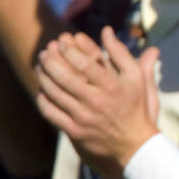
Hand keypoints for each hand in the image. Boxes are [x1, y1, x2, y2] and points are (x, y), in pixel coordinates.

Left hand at [35, 27, 160, 178]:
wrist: (135, 147)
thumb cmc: (137, 110)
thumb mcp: (138, 80)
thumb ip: (123, 54)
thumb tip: (107, 30)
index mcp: (114, 86)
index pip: (85, 63)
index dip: (69, 50)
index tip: (60, 42)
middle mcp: (98, 101)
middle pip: (66, 76)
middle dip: (51, 61)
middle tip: (44, 52)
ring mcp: (85, 117)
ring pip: (55, 93)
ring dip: (44, 77)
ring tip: (40, 67)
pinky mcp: (75, 132)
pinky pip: (51, 112)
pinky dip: (43, 99)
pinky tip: (42, 90)